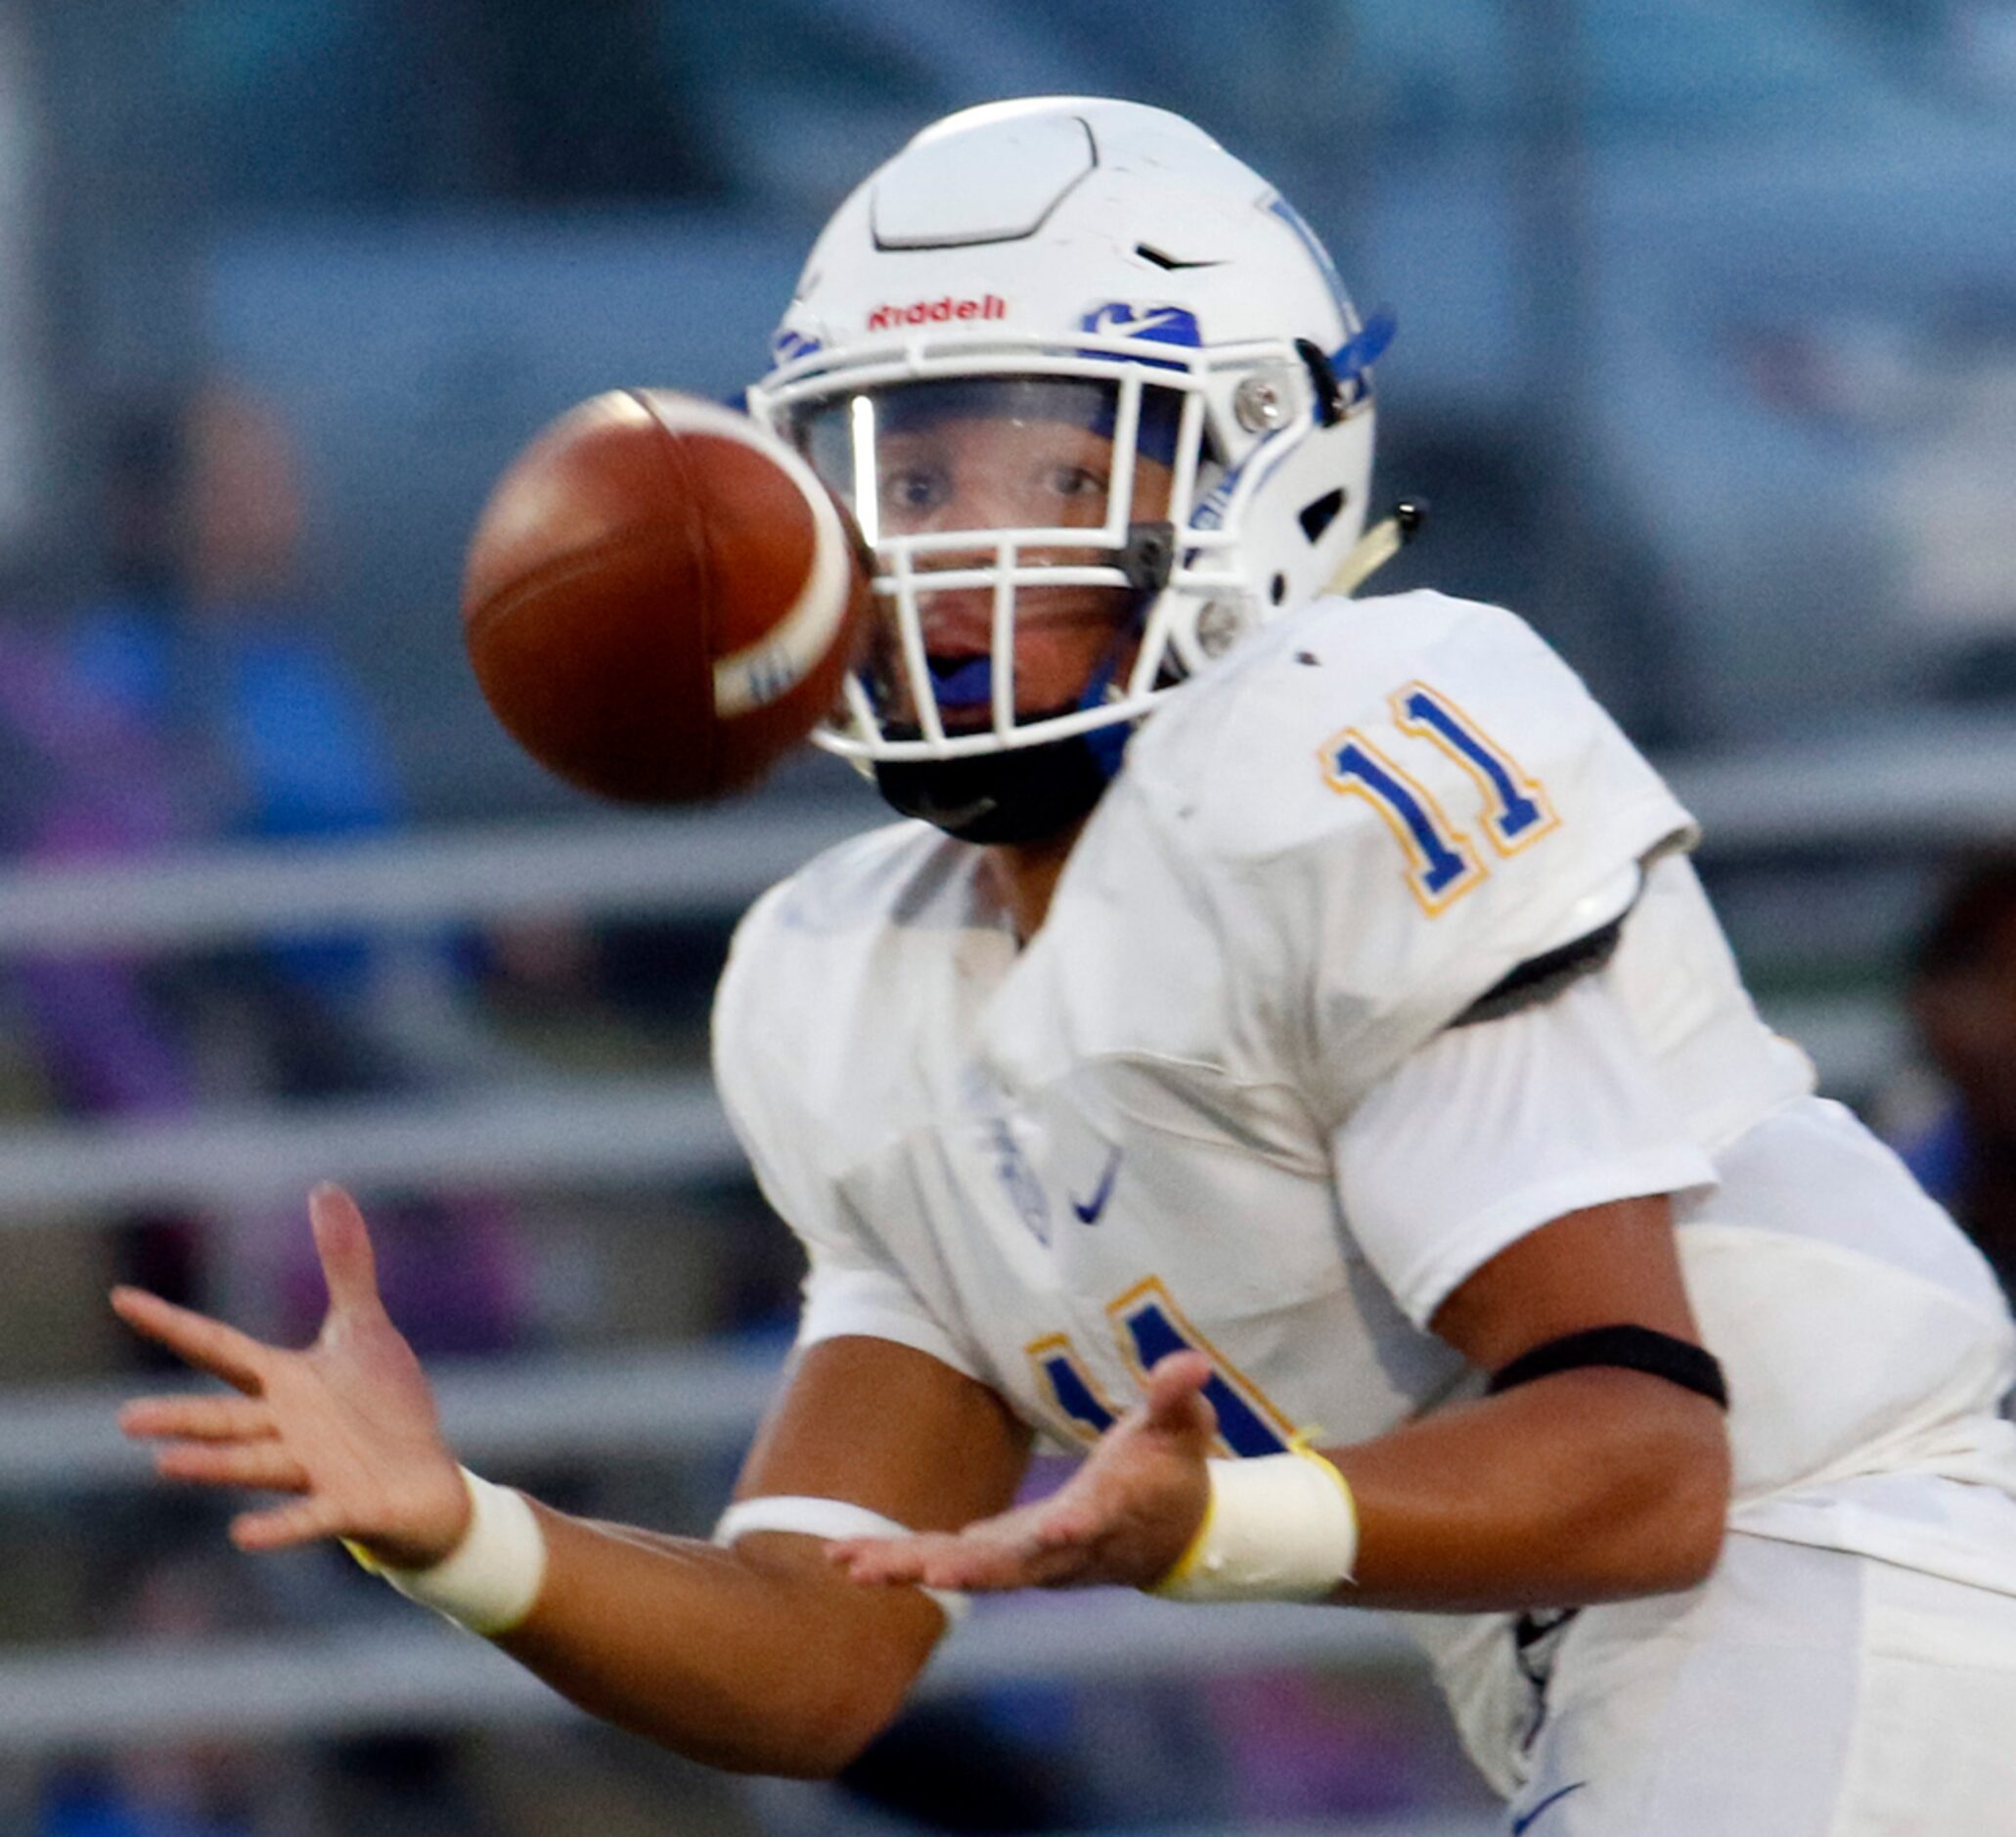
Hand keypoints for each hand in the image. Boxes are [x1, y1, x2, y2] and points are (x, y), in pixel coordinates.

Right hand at [114, 1184, 469, 1568]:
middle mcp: (290, 1429)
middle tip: (125, 1421)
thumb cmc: (383, 1407)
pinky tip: (241, 1534)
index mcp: (286, 1384)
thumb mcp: (362, 1326)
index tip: (122, 1298)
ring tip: (166, 1465)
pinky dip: (281, 1525)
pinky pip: (311, 1516)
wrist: (424, 1480)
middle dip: (181, 1419)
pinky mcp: (349, 1504)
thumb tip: (324, 1187)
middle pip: (228, 1419)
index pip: (219, 1347)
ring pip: (258, 1465)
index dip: (172, 1323)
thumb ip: (343, 1263)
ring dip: (216, 1465)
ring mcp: (316, 1470)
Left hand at [831, 1351, 1215, 1593]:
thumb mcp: (1182, 1430)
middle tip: (917, 1572)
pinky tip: (848, 1559)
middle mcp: (1063, 1547)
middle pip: (1011, 1565)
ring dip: (908, 1569)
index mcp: (1109, 1511)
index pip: (1090, 1522)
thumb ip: (1177, 1399)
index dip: (1074, 1527)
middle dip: (964, 1569)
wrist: (1169, 1540)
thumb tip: (1190, 1363)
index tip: (1058, 1524)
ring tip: (846, 1563)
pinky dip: (902, 1564)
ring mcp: (1030, 1559)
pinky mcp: (1003, 1556)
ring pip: (966, 1572)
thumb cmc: (1172, 1470)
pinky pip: (949, 1563)